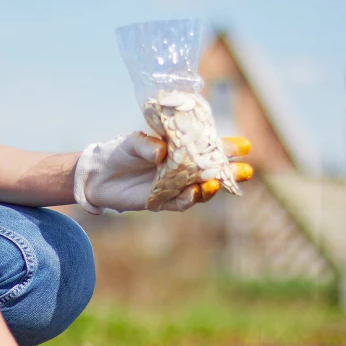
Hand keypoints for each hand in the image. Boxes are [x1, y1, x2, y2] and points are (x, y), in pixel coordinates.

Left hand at [74, 133, 253, 213]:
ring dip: (212, 187)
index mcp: (181, 150)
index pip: (208, 148)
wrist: (99, 176)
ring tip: (216, 182)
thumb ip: (147, 145)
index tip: (245, 146)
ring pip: (200, 189)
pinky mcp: (162, 201)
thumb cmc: (120, 153)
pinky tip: (195, 192)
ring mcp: (175, 186)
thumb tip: (162, 152)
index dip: (228, 148)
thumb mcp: (133, 143)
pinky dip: (188, 198)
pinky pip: (180, 202)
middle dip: (230, 173)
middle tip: (246, 171)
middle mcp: (182, 169)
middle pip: (212, 171)